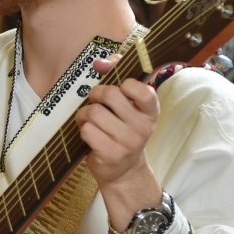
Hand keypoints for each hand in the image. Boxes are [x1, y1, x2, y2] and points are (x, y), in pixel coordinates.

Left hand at [75, 56, 162, 232]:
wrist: (124, 171)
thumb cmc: (122, 130)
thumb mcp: (127, 106)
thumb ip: (117, 77)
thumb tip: (100, 62)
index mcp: (150, 112)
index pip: (141, 88)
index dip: (125, 84)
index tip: (120, 90)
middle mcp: (143, 127)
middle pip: (109, 94)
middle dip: (96, 96)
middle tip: (97, 103)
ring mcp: (127, 142)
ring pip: (93, 112)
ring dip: (85, 115)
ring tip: (91, 121)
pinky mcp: (110, 153)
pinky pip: (86, 129)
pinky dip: (83, 129)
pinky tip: (89, 134)